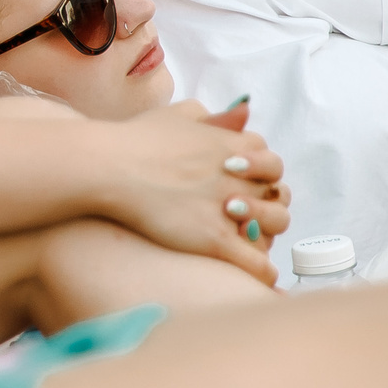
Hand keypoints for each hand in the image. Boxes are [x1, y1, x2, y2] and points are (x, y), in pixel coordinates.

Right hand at [94, 100, 289, 282]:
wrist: (109, 166)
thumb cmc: (135, 140)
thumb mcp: (178, 114)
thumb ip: (209, 115)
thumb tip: (237, 114)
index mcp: (235, 144)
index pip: (270, 161)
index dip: (260, 175)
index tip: (245, 185)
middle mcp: (240, 175)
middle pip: (278, 192)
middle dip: (267, 203)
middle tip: (246, 215)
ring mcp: (230, 207)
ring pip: (276, 223)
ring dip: (268, 230)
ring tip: (248, 238)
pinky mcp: (214, 238)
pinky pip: (256, 261)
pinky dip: (263, 270)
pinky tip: (259, 274)